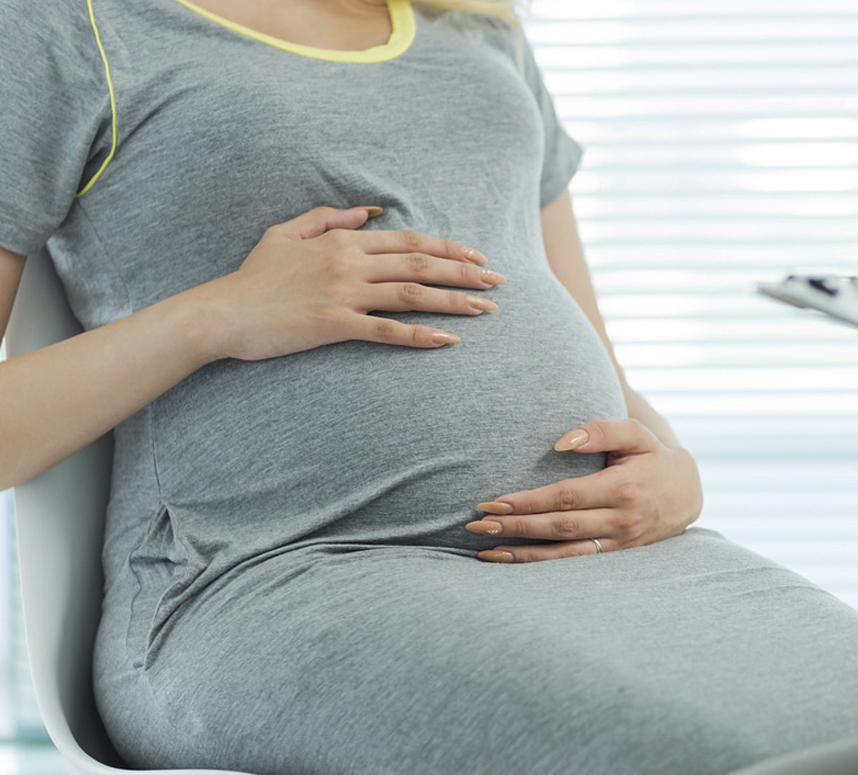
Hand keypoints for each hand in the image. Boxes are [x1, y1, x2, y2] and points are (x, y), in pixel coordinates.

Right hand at [189, 205, 505, 360]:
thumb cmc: (253, 277)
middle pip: (420, 263)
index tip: (477, 257)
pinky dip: (420, 335)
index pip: (408, 240)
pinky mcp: (334, 324)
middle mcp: (348, 262)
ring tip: (486, 309)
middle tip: (498, 282)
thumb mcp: (285, 233)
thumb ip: (328, 218)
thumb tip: (367, 211)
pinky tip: (448, 341)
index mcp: (342, 240)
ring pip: (411, 293)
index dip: (448, 247)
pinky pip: (386, 330)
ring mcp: (343, 293)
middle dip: (465, 272)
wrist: (221, 313)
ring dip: (454, 301)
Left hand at [466, 419, 703, 561]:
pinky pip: (573, 564)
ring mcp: (618, 544)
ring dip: (522, 554)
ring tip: (485, 550)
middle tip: (476, 524)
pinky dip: (541, 566)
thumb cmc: (654, 458)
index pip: (566, 497)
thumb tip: (562, 442)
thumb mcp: (636, 435)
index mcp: (623, 488)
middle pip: (559, 527)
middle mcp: (620, 520)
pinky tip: (512, 562)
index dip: (529, 501)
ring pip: (563, 554)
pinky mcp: (615, 557)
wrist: (688, 494)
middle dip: (515, 527)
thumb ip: (602, 430)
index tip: (494, 501)